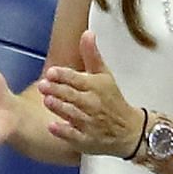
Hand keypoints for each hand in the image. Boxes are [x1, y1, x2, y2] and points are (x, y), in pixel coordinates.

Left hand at [39, 30, 142, 158]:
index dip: (64, 75)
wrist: (130, 131)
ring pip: (72, 114)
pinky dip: (64, 131)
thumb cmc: (112, 100)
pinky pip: (74, 136)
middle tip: (42, 84)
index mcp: (96, 87)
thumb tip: (87, 33)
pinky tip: (52, 126)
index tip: (51, 72)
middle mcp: (93, 104)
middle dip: (57, 90)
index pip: (78, 79)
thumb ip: (92, 55)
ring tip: (47, 100)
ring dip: (60, 107)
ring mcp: (90, 123)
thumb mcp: (104, 76)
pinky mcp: (87, 140)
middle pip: (73, 96)